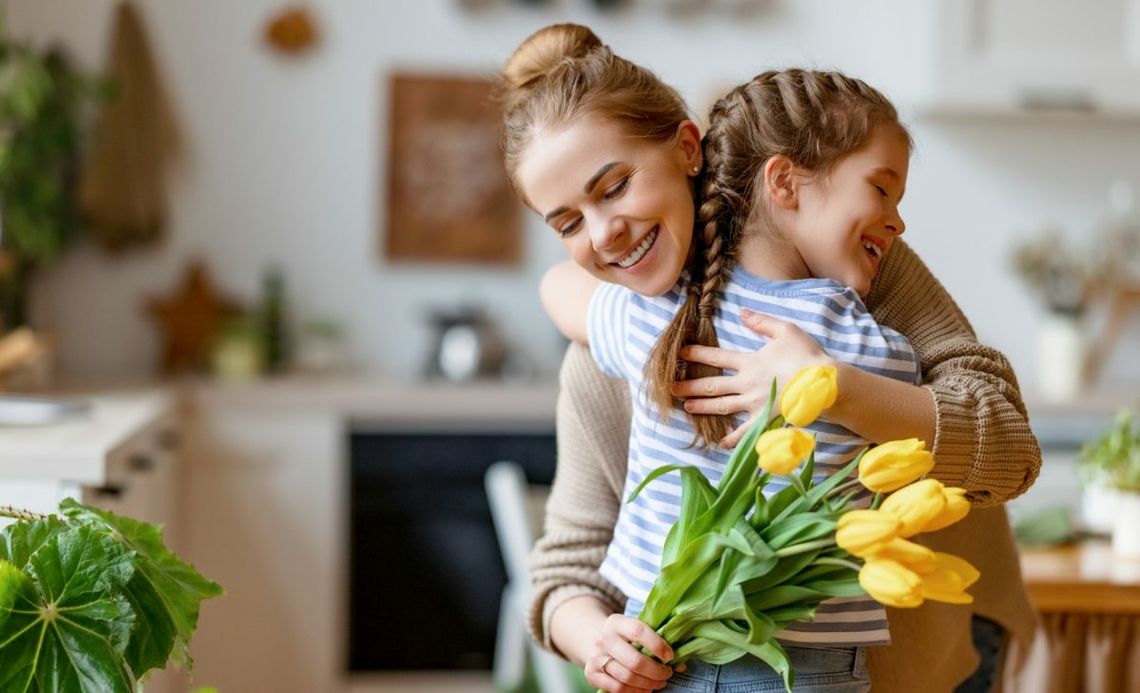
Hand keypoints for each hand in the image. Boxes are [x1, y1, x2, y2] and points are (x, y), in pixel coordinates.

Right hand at [584, 613, 678, 691]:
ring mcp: (595, 657)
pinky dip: (635, 692)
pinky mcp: (591, 674)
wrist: (593, 638)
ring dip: (648, 684)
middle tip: (667, 674)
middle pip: (634, 660)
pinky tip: (645, 689)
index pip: (638, 631)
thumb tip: (680, 663)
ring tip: (659, 683)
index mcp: (616, 622)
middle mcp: (603, 638)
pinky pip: (617, 689)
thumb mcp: (634, 629)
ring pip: (626, 677)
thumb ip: (656, 641)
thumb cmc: (623, 635)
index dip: (657, 645)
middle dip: (656, 671)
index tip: (670, 656)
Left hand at [671, 309, 833, 446]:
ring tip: (686, 407)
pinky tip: (719, 442)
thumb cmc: (807, 355)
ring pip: (722, 406)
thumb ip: (761, 322)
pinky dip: (731, 438)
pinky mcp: (765, 420)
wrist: (825, 383)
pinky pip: (744, 432)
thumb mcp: (785, 330)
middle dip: (689, 385)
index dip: (697, 354)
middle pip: (712, 385)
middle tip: (671, 387)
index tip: (680, 352)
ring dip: (702, 406)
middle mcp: (747, 384)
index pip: (717, 357)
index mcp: (750, 362)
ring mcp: (754, 404)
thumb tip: (742, 313)